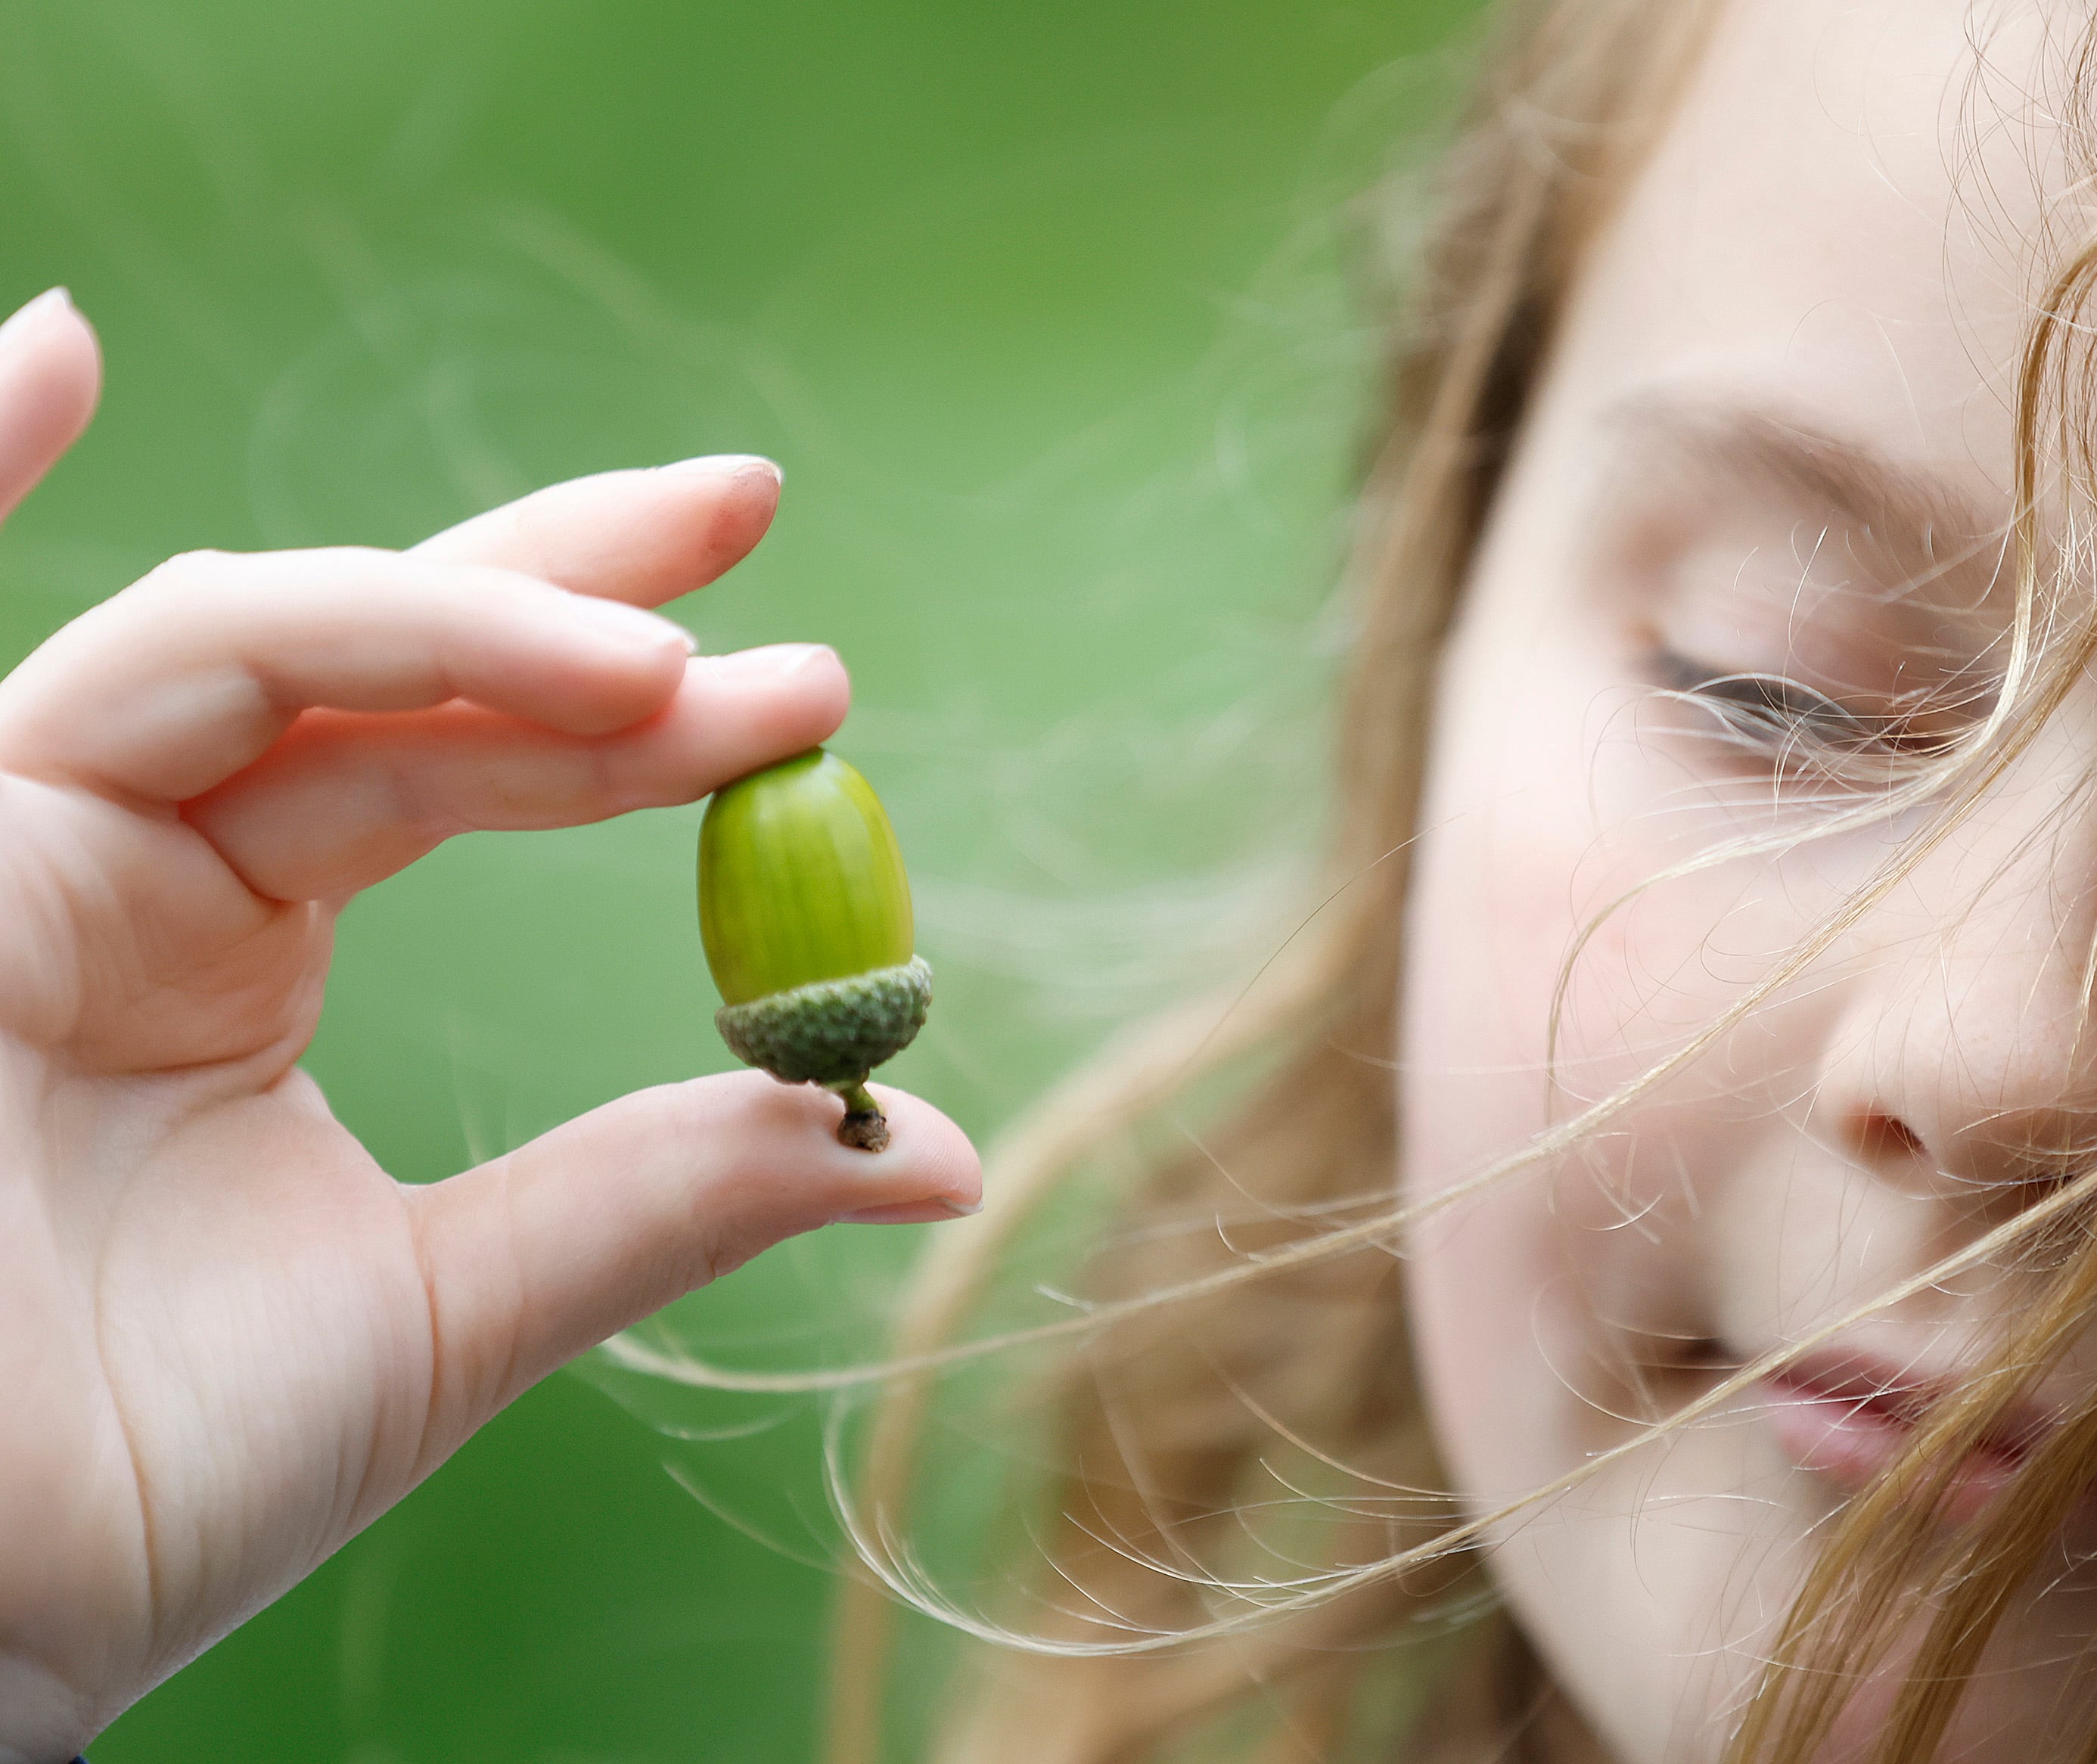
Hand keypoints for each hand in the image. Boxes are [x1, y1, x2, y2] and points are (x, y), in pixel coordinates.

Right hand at [0, 289, 982, 1761]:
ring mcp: (9, 845)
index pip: (464, 745)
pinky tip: (48, 341)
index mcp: (240, 941)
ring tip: (649, 656)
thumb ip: (668, 1193)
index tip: (815, 679)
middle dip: (564, 584)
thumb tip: (942, 1146)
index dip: (632, 692)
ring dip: (438, 622)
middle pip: (371, 655)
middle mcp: (132, 860)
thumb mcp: (460, 1308)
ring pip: (232, 649)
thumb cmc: (148, 1481)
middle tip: (755, 515)